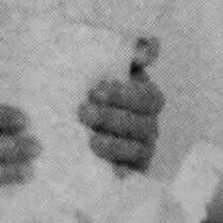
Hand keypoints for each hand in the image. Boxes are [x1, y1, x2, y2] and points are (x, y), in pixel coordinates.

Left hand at [78, 37, 164, 172]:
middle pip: (142, 124)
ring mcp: (143, 147)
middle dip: (112, 118)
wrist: (74, 115)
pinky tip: (114, 173)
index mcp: (146, 95)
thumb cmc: (92, 87)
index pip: (147, 96)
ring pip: (138, 149)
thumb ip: (128, 50)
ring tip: (92, 141)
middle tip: (84, 112)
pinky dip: (124, 172)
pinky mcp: (133, 170)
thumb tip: (148, 48)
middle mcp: (149, 122)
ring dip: (116, 145)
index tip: (96, 90)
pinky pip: (133, 173)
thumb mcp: (105, 64)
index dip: (124, 95)